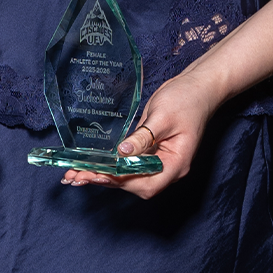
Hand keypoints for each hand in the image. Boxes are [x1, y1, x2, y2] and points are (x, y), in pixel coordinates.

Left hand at [62, 71, 217, 197]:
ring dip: (104, 176)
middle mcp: (168, 168)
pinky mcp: (151, 153)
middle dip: (105, 180)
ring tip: (75, 175)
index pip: (146, 183)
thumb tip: (122, 152)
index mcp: (176, 164)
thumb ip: (143, 136)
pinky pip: (129, 165)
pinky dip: (110, 166)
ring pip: (129, 177)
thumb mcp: (162, 116)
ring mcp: (159, 162)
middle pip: (135, 184)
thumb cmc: (185, 100)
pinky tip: (93, 164)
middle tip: (75, 176)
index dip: (120, 181)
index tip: (96, 174)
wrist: (197, 88)